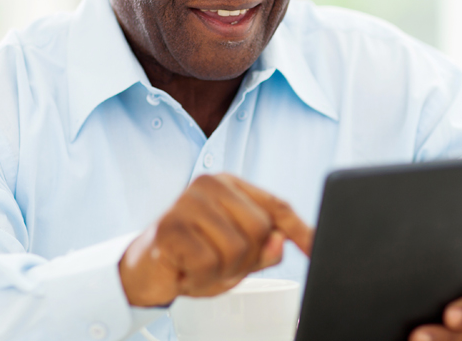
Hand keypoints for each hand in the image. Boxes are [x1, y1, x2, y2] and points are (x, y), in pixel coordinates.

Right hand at [119, 174, 313, 305]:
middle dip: (244, 260)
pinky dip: (201, 278)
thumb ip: (263, 249)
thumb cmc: (191, 257)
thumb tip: (281, 241)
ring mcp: (188, 202)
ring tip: (199, 265)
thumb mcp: (237, 257)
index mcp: (231, 186)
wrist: (143, 271)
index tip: (318, 248)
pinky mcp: (170, 225)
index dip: (301, 230)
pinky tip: (185, 270)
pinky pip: (209, 263)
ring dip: (220, 271)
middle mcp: (210, 185)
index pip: (277, 206)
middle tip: (217, 263)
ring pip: (237, 249)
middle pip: (260, 230)